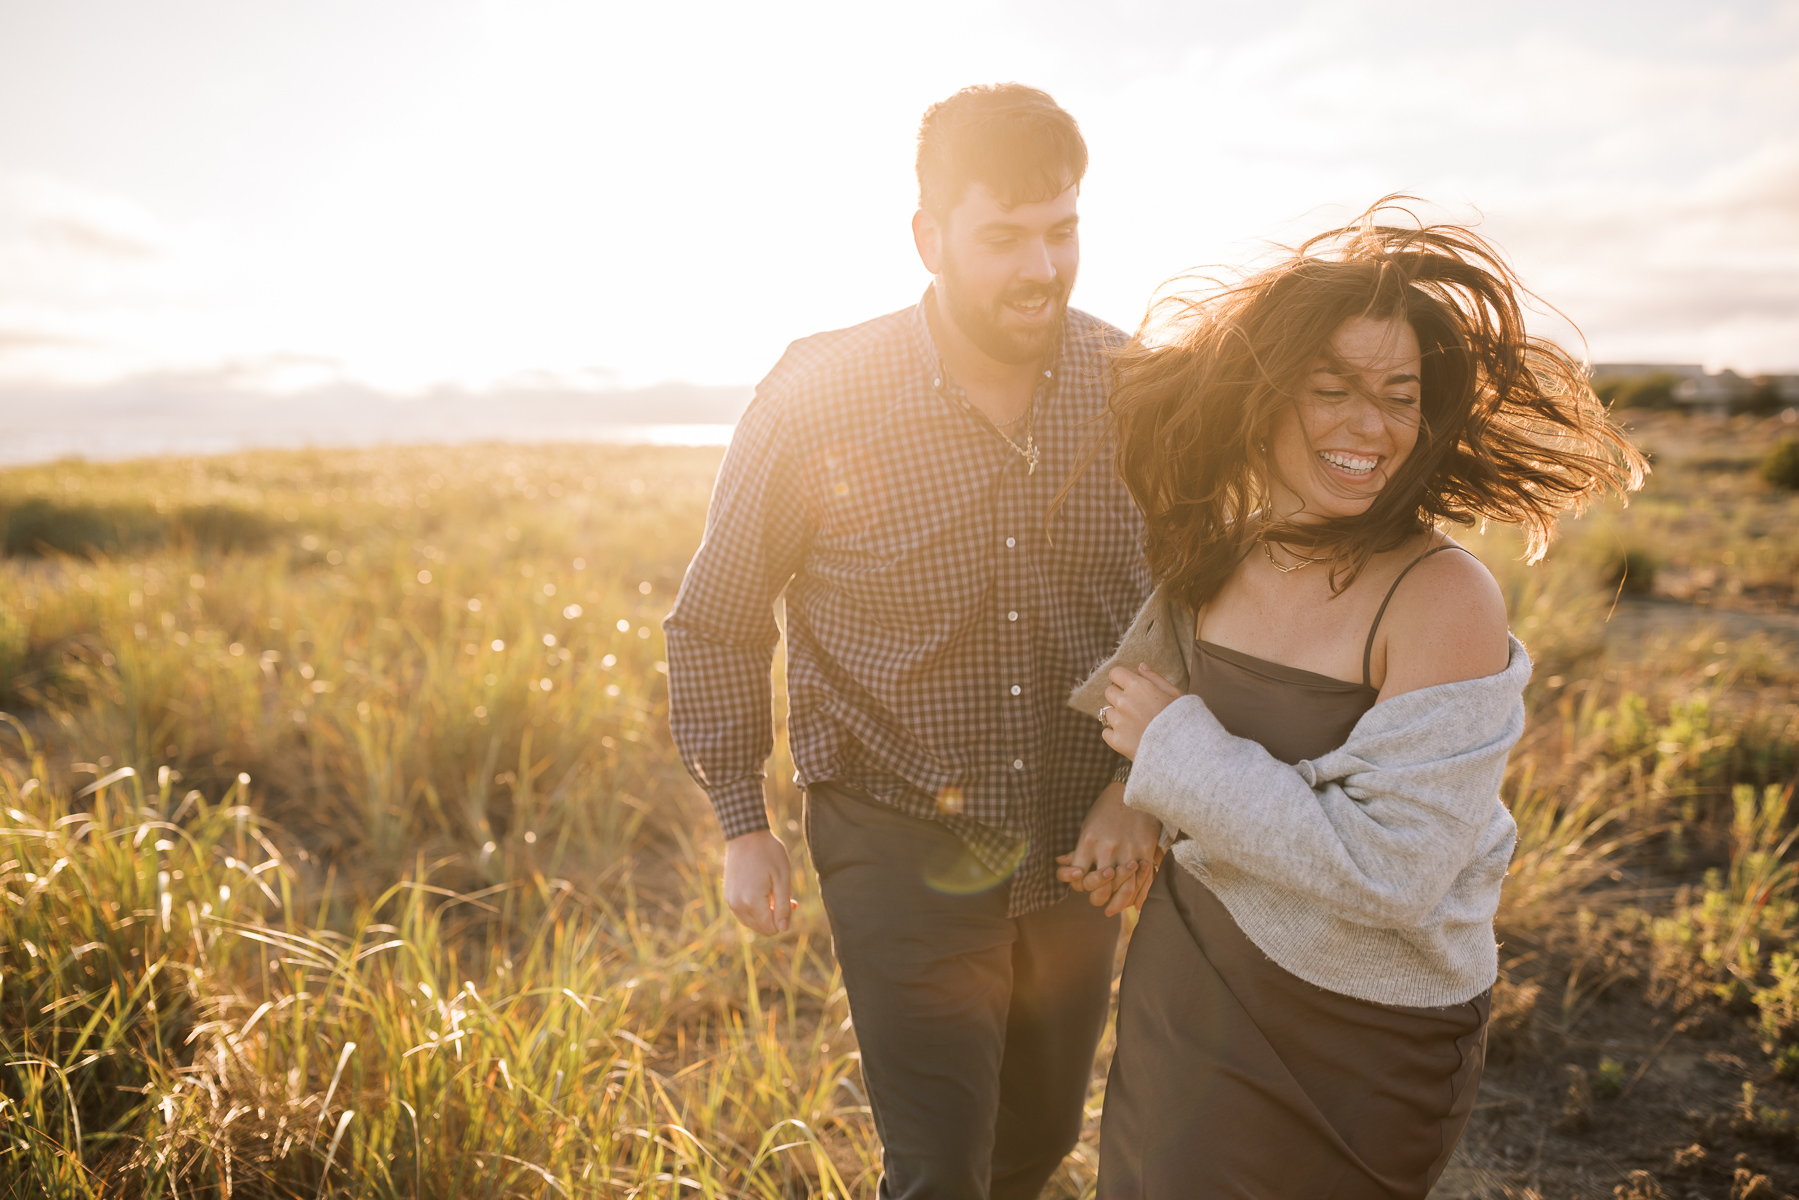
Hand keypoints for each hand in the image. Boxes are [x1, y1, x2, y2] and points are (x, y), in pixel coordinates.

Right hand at [723, 830, 795, 934]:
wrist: (745, 836)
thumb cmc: (768, 853)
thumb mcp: (783, 878)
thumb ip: (783, 906)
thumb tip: (783, 929)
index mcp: (752, 902)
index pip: (771, 929)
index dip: (785, 919)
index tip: (791, 901)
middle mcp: (738, 905)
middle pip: (761, 929)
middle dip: (775, 918)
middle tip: (784, 897)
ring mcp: (730, 901)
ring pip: (752, 923)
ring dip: (765, 915)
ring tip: (773, 894)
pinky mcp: (728, 896)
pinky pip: (743, 914)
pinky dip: (754, 910)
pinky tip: (762, 893)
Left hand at [1055, 782, 1162, 915]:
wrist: (1134, 789)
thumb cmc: (1106, 808)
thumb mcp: (1087, 826)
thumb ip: (1077, 849)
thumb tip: (1061, 862)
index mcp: (1088, 842)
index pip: (1076, 878)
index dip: (1076, 885)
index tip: (1080, 880)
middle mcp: (1107, 849)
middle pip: (1099, 889)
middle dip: (1097, 898)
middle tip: (1100, 899)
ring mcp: (1127, 852)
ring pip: (1122, 890)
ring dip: (1118, 902)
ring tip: (1115, 904)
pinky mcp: (1145, 851)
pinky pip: (1143, 882)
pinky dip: (1138, 897)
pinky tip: (1134, 903)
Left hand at [1100, 664, 1181, 760]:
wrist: (1183, 751)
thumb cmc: (1182, 719)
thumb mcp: (1174, 694)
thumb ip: (1154, 678)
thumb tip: (1140, 667)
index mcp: (1138, 686)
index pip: (1115, 673)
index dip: (1121, 679)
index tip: (1127, 686)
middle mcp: (1124, 702)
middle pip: (1109, 692)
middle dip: (1119, 696)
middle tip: (1135, 707)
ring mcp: (1119, 722)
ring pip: (1106, 712)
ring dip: (1117, 715)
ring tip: (1135, 723)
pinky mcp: (1116, 740)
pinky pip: (1106, 732)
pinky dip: (1115, 734)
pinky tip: (1130, 736)